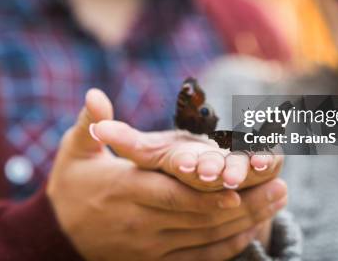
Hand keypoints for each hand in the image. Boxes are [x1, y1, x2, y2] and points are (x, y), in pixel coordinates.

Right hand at [47, 89, 287, 260]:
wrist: (56, 239)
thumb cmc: (70, 188)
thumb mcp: (74, 153)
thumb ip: (90, 125)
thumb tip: (94, 94)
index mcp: (124, 189)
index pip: (170, 192)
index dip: (206, 189)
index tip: (239, 178)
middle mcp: (141, 222)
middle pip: (198, 215)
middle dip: (243, 201)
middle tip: (281, 184)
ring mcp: (150, 246)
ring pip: (205, 237)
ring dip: (245, 219)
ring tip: (279, 199)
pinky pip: (199, 257)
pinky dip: (228, 245)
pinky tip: (254, 229)